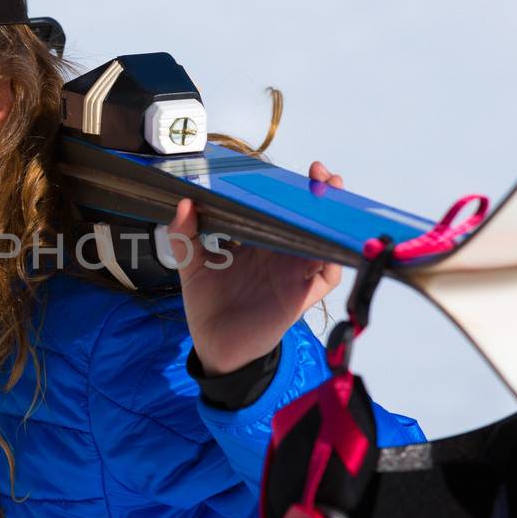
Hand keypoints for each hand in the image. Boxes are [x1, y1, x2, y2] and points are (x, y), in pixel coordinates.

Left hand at [168, 161, 344, 375]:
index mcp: (257, 243)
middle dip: (321, 198)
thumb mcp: (191, 265)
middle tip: (322, 178)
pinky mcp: (299, 297)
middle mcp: (279, 256)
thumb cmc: (207, 306)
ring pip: (322, 244)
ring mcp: (292, 275)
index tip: (291, 171)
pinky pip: (326, 277)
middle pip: (308, 221)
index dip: (290, 191)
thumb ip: (184, 235)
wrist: (214, 346)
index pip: (279, 211)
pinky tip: (327, 245)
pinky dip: (331, 260)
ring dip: (330, 224)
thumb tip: (184, 202)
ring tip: (331, 203)